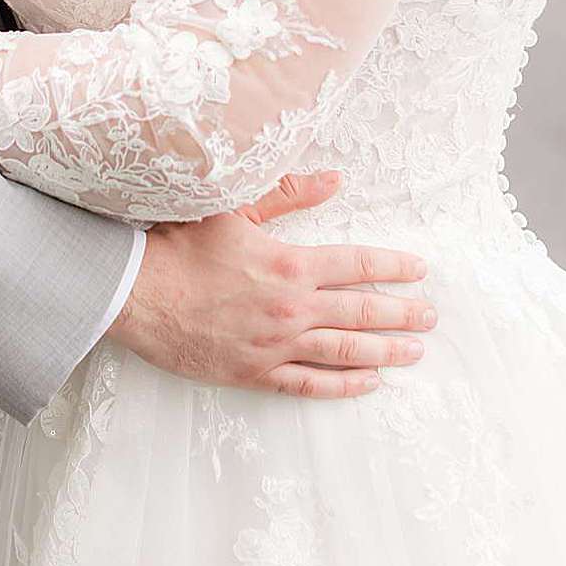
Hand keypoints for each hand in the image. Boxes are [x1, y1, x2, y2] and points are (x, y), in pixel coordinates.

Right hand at [108, 171, 435, 398]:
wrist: (135, 293)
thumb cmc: (179, 244)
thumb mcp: (234, 207)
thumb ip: (288, 195)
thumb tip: (335, 180)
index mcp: (290, 264)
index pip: (357, 265)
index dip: (393, 267)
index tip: (420, 270)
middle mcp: (291, 308)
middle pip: (362, 312)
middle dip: (403, 313)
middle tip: (430, 316)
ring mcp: (275, 345)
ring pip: (345, 351)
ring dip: (386, 351)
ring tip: (414, 351)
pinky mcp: (254, 372)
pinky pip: (310, 384)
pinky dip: (344, 385)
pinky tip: (369, 383)